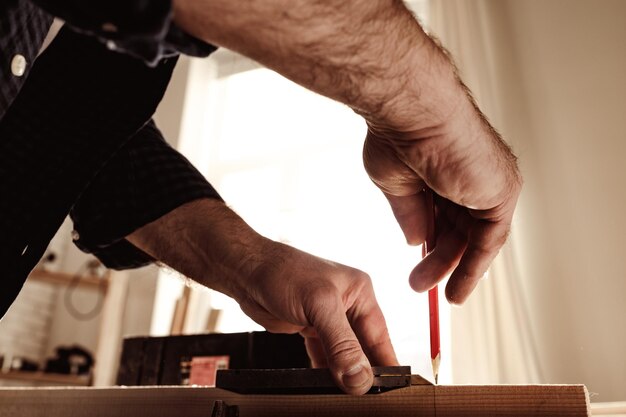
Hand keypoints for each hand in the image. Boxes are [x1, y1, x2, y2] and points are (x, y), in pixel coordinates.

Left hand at [232, 239, 398, 394]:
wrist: (248, 271)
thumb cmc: (284, 272)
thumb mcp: (319, 305)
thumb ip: (341, 343)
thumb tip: (360, 376)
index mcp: (359, 293)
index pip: (380, 335)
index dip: (385, 363)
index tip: (390, 388)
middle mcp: (347, 306)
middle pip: (363, 348)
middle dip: (364, 373)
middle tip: (365, 397)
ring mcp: (328, 319)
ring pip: (344, 355)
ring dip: (344, 375)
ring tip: (347, 396)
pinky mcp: (310, 329)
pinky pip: (324, 357)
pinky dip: (325, 372)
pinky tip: (327, 386)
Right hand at [363, 82, 521, 304]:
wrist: (411, 112)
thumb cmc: (398, 135)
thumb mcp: (396, 185)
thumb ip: (411, 214)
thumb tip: (417, 241)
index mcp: (446, 171)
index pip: (444, 214)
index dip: (432, 243)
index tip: (418, 265)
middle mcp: (472, 177)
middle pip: (460, 228)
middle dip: (440, 259)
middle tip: (419, 284)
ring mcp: (489, 183)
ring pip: (473, 237)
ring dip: (452, 268)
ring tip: (432, 293)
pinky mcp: (502, 191)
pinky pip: (490, 239)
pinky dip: (475, 267)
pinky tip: (457, 289)